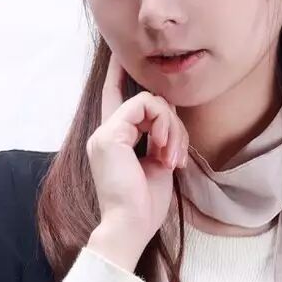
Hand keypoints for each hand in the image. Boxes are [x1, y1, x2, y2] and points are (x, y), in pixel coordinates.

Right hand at [87, 49, 190, 244]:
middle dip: (172, 123)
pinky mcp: (110, 134)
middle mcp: (104, 134)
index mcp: (112, 142)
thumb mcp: (157, 164)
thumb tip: (169, 117)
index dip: (118, 75)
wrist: (130, 227)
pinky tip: (164, 150)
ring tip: (171, 158)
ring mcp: (104, 133)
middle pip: (146, 101)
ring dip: (171, 127)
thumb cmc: (145, 206)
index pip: (114, 98)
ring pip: (149, 101)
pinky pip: (145, 106)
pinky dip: (164, 125)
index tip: (121, 55)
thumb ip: (159, 138)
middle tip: (177, 157)